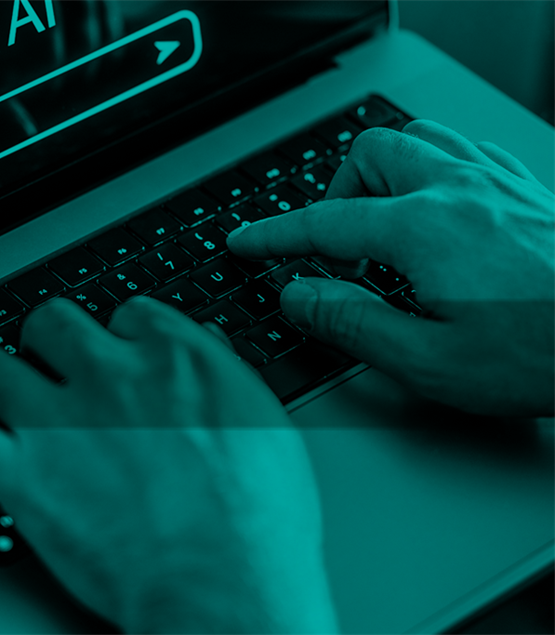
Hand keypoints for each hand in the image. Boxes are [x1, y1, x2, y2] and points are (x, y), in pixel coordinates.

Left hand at [0, 298, 337, 634]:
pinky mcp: (20, 475)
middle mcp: (109, 377)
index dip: (120, 334)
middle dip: (49, 340)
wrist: (221, 585)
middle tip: (51, 365)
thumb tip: (207, 349)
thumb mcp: (263, 426)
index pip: (130, 313)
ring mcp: (57, 422)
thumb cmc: (256, 522)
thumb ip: (223, 376)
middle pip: (53, 321)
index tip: (117, 353)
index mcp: (174, 359)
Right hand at [227, 121, 554, 417]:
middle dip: (336, 195)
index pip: (323, 224)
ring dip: (384, 174)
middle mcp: (458, 191)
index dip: (274, 235)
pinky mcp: (528, 190)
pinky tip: (438, 210)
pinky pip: (464, 152)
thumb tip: (298, 295)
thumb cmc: (545, 354)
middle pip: (370, 155)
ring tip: (380, 224)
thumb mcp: (430, 361)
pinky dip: (431, 171)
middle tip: (334, 248)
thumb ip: (352, 323)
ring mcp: (497, 184)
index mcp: (423, 230)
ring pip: (419, 140)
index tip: (246, 243)